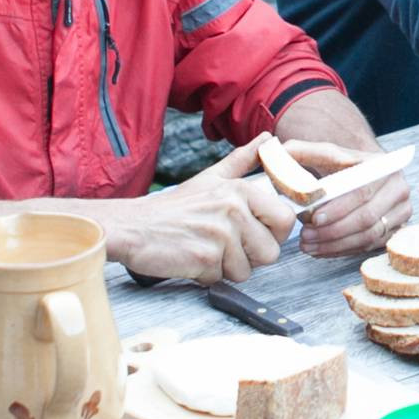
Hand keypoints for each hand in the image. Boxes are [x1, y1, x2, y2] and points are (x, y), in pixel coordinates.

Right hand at [99, 142, 289, 283]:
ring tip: (205, 250)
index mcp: (240, 189)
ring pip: (247, 270)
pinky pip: (222, 279)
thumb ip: (242, 160)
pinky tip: (192, 259)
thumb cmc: (173, 208)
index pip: (286, 220)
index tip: (254, 234)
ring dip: (226, 268)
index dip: (273, 234)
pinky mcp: (205, 257)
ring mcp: (220, 233)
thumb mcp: (210, 178)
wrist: (133, 227)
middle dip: (249, 257)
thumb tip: (267, 139)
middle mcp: (234, 208)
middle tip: (224, 246)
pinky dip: (207, 275)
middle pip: (270, 251)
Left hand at [274, 136, 412, 258]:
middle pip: (367, 218)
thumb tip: (285, 155)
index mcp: (383, 166)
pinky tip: (321, 249)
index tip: (315, 218)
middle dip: (333, 231)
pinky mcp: (395, 230)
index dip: (339, 208)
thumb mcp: (319, 153)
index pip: (362, 191)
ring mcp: (401, 212)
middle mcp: (398, 188)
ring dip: (335, 244)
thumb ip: (302, 152)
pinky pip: (369, 246)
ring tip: (308, 245)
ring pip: (369, 236)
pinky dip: (343, 250)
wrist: (359, 175)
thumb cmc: (336, 166)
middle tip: (306, 236)